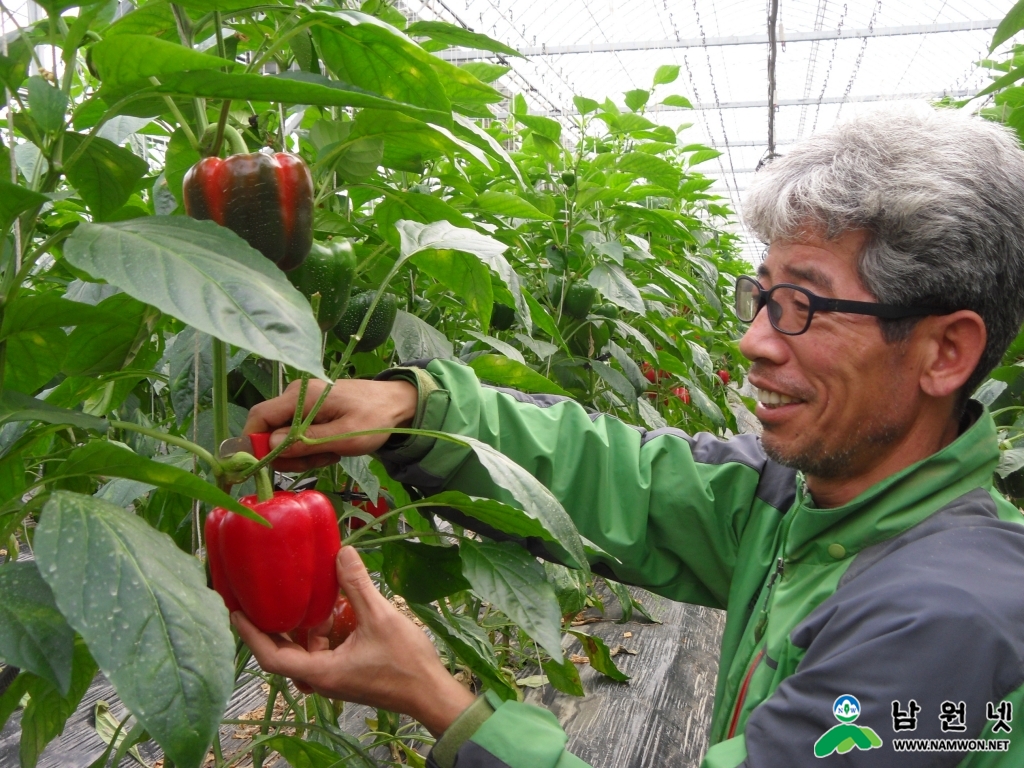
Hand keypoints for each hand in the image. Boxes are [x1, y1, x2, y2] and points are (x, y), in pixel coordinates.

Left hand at [232, 547, 475, 736]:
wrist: (430, 692)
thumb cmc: (405, 663)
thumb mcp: (380, 617)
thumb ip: (357, 585)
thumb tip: (342, 552)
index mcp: (321, 671)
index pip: (271, 656)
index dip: (250, 634)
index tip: (235, 612)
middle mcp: (321, 678)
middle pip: (283, 653)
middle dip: (270, 627)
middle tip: (257, 599)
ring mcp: (334, 677)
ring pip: (304, 651)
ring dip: (300, 626)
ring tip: (299, 596)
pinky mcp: (347, 672)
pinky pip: (323, 651)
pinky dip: (321, 631)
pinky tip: (333, 608)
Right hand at [243, 378, 417, 471]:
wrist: (397, 404)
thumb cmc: (375, 419)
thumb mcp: (344, 437)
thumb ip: (307, 442)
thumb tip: (272, 446)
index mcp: (301, 397)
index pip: (259, 417)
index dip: (254, 443)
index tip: (264, 466)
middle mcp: (295, 396)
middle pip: (270, 431)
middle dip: (288, 454)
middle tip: (318, 461)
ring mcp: (302, 402)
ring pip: (284, 437)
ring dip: (303, 453)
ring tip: (331, 454)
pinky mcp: (310, 410)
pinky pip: (298, 434)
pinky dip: (311, 447)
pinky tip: (332, 448)